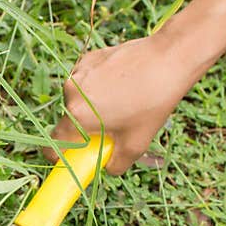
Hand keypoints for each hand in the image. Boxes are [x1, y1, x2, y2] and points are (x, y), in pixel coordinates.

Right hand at [45, 32, 197, 174]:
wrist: (170, 58)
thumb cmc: (153, 102)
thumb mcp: (136, 145)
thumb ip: (115, 165)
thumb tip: (107, 167)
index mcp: (77, 116)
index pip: (55, 144)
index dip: (60, 155)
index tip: (72, 158)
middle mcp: (72, 92)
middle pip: (69, 121)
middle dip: (84, 129)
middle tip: (110, 128)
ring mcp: (79, 72)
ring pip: (78, 100)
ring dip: (91, 107)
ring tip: (120, 103)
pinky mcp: (89, 58)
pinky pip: (86, 81)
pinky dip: (97, 88)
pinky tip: (120, 85)